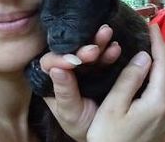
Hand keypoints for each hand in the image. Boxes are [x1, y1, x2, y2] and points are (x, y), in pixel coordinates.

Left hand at [39, 24, 120, 140]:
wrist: (103, 132)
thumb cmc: (81, 126)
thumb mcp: (70, 112)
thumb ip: (64, 92)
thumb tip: (56, 69)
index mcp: (51, 81)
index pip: (49, 63)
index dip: (61, 58)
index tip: (74, 61)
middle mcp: (65, 71)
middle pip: (70, 51)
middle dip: (83, 47)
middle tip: (94, 49)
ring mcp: (83, 69)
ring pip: (87, 50)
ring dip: (98, 42)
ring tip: (107, 33)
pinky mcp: (99, 68)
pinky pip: (103, 56)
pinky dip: (109, 51)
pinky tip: (116, 48)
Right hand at [40, 24, 164, 141]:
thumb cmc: (108, 137)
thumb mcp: (113, 106)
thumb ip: (129, 80)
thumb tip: (144, 56)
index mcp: (157, 102)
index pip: (163, 64)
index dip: (158, 42)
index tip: (152, 25)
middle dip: (162, 49)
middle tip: (150, 31)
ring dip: (163, 60)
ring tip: (150, 45)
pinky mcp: (164, 120)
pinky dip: (161, 73)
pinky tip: (150, 69)